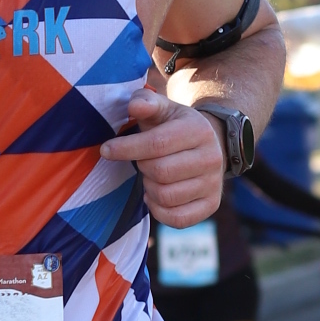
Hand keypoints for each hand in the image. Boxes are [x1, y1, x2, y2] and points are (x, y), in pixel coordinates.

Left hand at [99, 91, 225, 226]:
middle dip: (141, 167)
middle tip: (140, 161)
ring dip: (149, 188)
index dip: (126, 149)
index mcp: (198, 130)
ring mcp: (213, 184)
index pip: (157, 144)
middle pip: (160, 172)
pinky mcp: (211, 205)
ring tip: (150, 177)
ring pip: (166, 196)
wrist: (209, 144)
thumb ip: (145, 102)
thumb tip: (135, 106)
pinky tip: (155, 195)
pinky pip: (177, 218)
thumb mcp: (161, 108)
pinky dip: (158, 210)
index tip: (106, 150)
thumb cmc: (174, 126)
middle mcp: (211, 158)